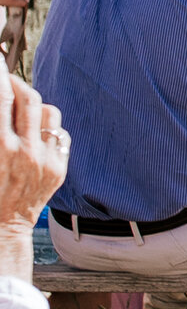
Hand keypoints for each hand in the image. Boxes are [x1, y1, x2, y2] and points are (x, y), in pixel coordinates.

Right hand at [0, 71, 68, 225]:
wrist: (1, 228)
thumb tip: (2, 99)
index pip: (2, 98)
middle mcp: (24, 152)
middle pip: (28, 98)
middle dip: (16, 84)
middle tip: (6, 80)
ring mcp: (45, 161)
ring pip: (49, 112)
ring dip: (34, 105)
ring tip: (21, 107)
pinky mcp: (59, 170)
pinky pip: (60, 134)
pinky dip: (48, 128)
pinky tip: (34, 132)